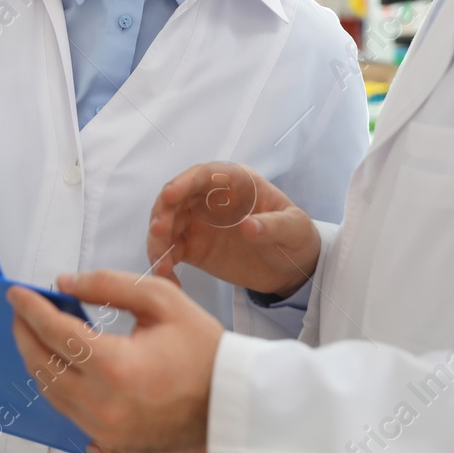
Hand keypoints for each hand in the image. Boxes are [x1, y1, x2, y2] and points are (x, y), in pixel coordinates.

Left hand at [7, 270, 222, 452]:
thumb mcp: (162, 300)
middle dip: (25, 333)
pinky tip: (56, 359)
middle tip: (20, 309)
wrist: (232, 402)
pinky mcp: (110, 440)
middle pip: (42, 366)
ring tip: (34, 330)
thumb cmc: (204, 349)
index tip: (16, 293)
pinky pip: (67, 409)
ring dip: (36, 358)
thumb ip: (108, 284)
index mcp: (115, 368)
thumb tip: (65, 283)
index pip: (56, 333)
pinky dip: (55, 381)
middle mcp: (102, 404)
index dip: (31, 309)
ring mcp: (104, 429)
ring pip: (49, 392)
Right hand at [146, 162, 319, 298]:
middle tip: (159, 232)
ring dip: (157, 242)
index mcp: (235, 182)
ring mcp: (198, 223)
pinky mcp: (193, 247)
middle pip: (176, 199)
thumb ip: (273, 225)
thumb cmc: (295, 236)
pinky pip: (170, 251)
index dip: (184, 182)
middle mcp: (210, 198)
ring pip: (167, 225)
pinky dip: (164, 262)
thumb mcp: (294, 228)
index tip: (170, 195)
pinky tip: (167, 278)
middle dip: (163, 213)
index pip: (203, 175)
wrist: (291, 267)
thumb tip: (247, 225)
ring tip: (161, 264)